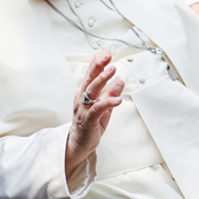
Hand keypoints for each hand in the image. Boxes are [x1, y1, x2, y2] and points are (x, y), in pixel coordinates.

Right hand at [66, 52, 124, 173]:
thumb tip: (120, 81)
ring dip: (102, 79)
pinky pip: (98, 109)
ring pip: (92, 90)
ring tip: (112, 70)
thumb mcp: (103, 107)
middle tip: (107, 56)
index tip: (105, 53)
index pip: (90, 74)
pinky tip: (117, 99)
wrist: (79, 144)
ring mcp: (84, 109)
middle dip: (98, 66)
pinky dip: (108, 102)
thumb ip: (110, 94)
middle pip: (89, 79)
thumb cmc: (90, 125)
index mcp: (84, 93)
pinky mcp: (88, 119)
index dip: (97, 63)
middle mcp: (82, 98)